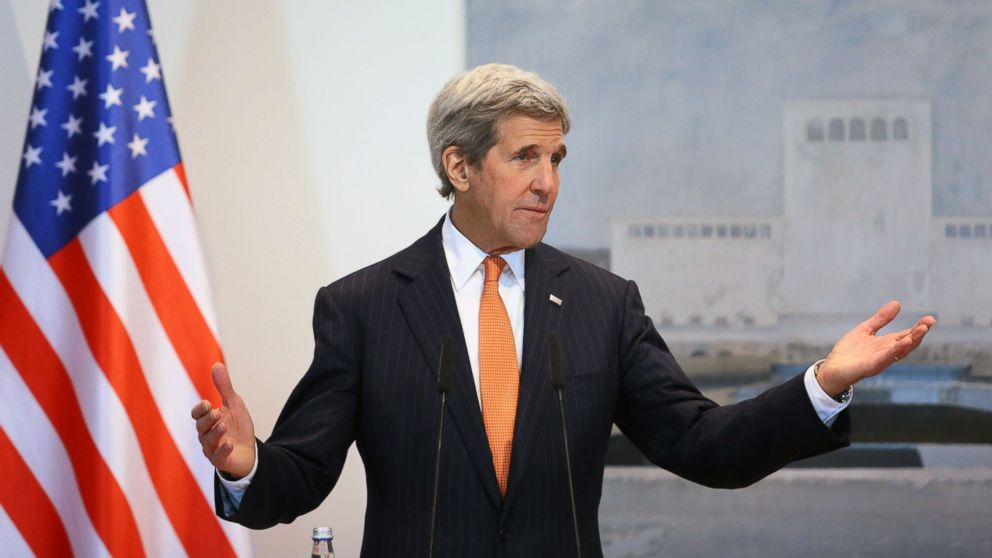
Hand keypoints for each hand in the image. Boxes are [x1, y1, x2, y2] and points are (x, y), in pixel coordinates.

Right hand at [191, 363, 256, 478]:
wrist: (249, 450)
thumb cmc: (238, 427)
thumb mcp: (234, 404)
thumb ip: (224, 387)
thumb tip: (216, 364)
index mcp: (208, 420)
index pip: (197, 414)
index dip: (200, 409)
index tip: (207, 403)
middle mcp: (206, 435)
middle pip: (200, 427)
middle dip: (207, 420)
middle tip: (216, 413)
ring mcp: (212, 449)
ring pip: (207, 442)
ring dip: (215, 433)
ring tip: (224, 425)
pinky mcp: (221, 461)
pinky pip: (218, 457)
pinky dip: (223, 450)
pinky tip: (229, 444)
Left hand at [817, 301, 935, 396]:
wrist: (832, 368)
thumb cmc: (849, 352)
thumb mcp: (865, 330)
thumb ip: (881, 319)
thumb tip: (897, 303)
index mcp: (887, 344)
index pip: (907, 335)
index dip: (918, 327)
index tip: (929, 319)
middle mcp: (887, 352)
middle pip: (908, 342)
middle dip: (919, 332)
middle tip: (930, 321)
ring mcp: (881, 360)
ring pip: (901, 350)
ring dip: (912, 340)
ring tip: (923, 329)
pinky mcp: (872, 365)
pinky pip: (886, 357)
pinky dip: (896, 350)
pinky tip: (904, 342)